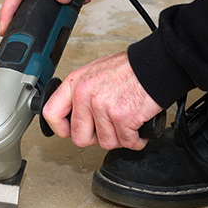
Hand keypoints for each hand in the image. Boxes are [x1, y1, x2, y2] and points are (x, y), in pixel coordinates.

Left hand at [41, 51, 161, 150]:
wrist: (156, 64)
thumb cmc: (130, 68)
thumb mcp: (96, 72)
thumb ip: (83, 92)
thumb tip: (77, 113)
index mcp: (75, 83)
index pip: (51, 113)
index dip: (61, 128)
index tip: (71, 131)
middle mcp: (85, 95)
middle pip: (80, 137)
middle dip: (97, 138)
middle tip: (109, 129)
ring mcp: (102, 107)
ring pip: (106, 142)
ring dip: (120, 138)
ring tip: (127, 124)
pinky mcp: (121, 117)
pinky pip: (127, 142)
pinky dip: (136, 140)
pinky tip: (138, 129)